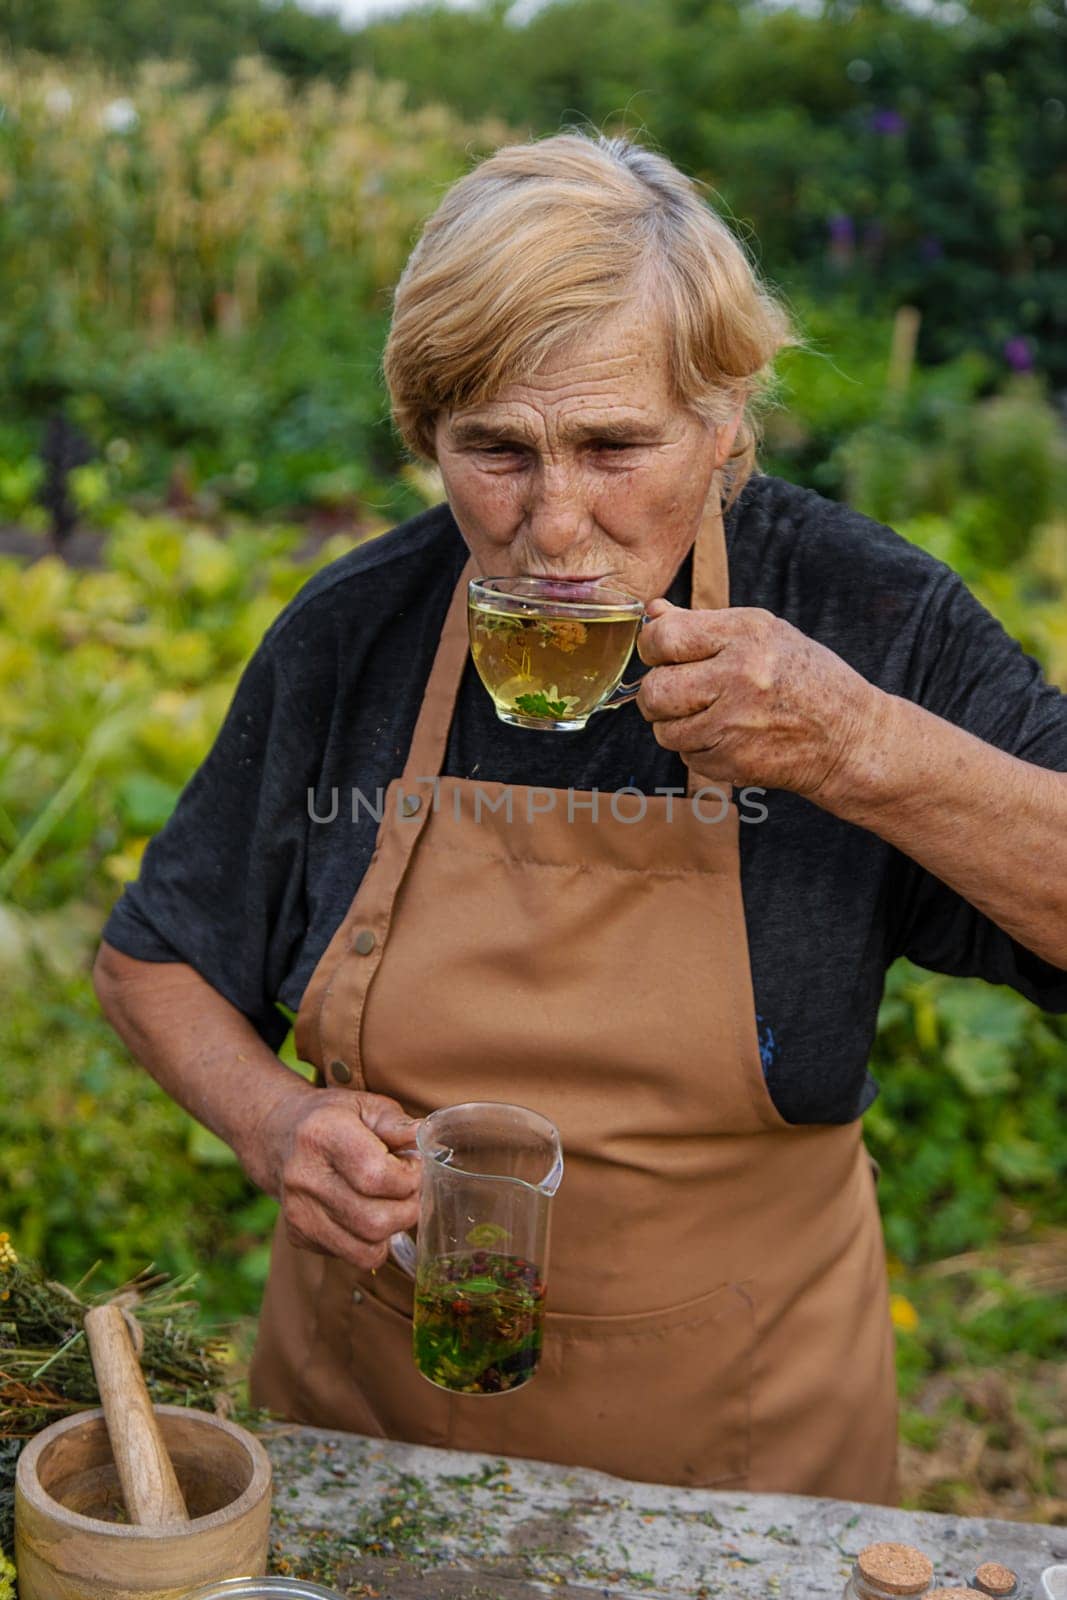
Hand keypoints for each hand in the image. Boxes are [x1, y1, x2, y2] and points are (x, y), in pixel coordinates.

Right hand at [253, 1087, 423, 1269]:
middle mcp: (304, 1176)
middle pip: (375, 1221)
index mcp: (322, 1134)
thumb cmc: (332, 1118)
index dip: (408, 1178)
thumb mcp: (366, 1106)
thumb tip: (423, 1138)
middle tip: (410, 1190)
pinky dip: (372, 1242)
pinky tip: (368, 1213)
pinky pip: (352, 1257)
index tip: (413, 1166)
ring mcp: (298, 1211)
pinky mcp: (298, 1235)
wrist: (278, 1136)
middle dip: (408, 1209)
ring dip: (393, 1229)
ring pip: (367, 1248)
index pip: (376, 1175)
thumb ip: (397, 1123)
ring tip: (392, 1202)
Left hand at [636, 599, 882, 800]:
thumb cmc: (806, 678)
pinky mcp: (735, 762)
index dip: (652, 646)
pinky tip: (730, 738)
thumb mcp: (765, 634)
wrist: (850, 738)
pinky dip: (699, 750)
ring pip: (664, 730)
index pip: (664, 637)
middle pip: (655, 690)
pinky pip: (687, 757)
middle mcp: (740, 677)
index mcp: (746, 635)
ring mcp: (736, 724)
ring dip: (678, 726)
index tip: (662, 653)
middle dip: (657, 693)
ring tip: (712, 715)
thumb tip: (654, 612)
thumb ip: (704, 624)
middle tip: (677, 692)